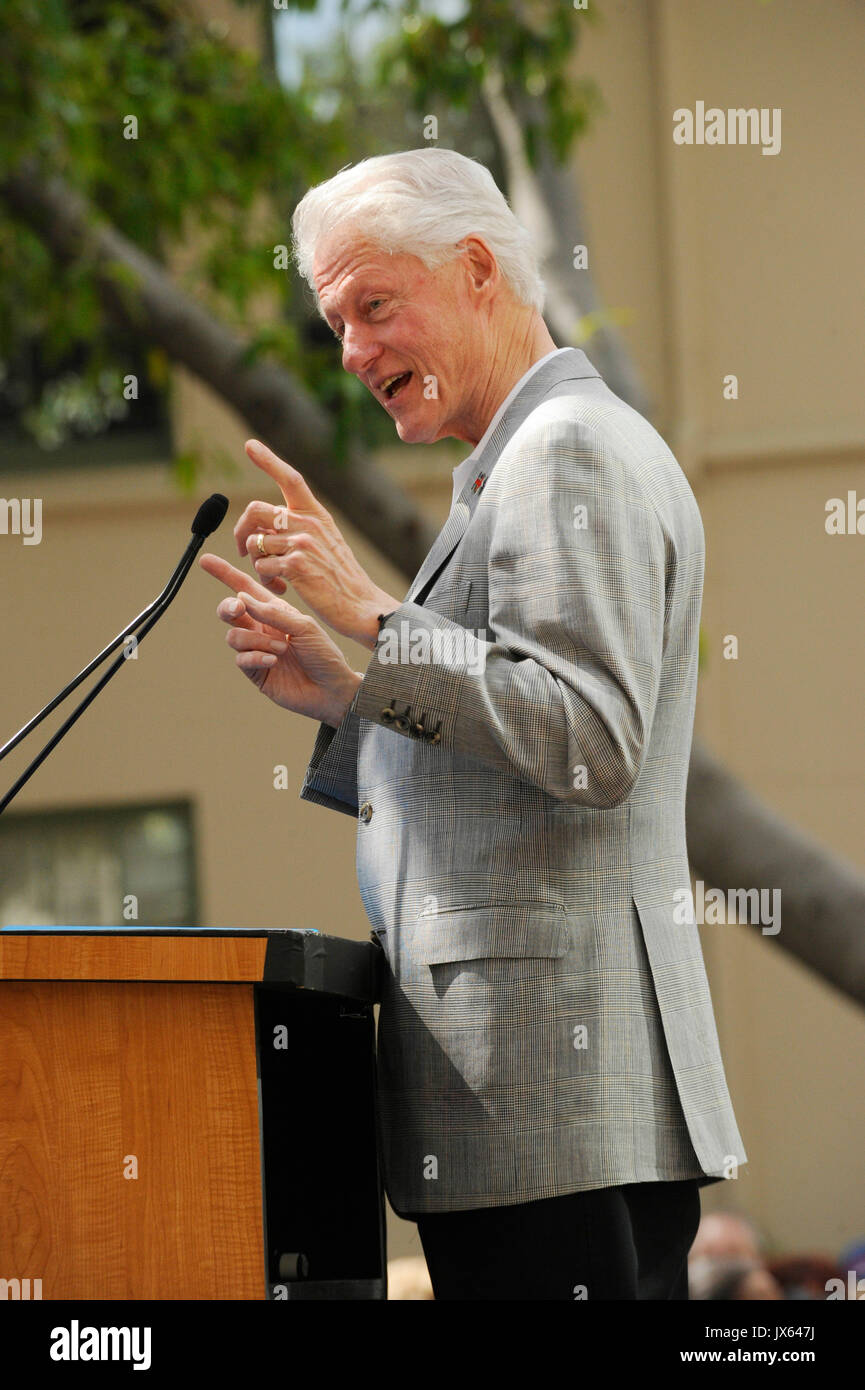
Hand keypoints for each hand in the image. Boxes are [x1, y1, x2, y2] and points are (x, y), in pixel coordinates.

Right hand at [199, 552, 362, 728]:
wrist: (332, 688)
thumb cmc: (324, 654)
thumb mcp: (303, 626)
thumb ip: (272, 612)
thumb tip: (241, 597)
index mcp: (274, 611)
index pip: (245, 588)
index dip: (225, 574)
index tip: (205, 560)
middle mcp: (262, 628)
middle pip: (229, 611)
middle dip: (229, 607)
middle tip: (239, 608)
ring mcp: (256, 650)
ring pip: (234, 636)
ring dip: (257, 639)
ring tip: (282, 648)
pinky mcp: (255, 672)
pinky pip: (241, 659)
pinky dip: (256, 657)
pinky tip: (273, 661)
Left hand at [234, 439, 399, 648]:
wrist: (359, 604)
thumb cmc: (340, 577)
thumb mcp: (326, 542)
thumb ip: (298, 528)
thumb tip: (262, 528)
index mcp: (316, 514)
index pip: (291, 479)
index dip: (268, 460)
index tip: (249, 445)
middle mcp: (308, 523)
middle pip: (255, 510)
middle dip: (240, 529)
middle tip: (242, 549)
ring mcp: (302, 543)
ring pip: (255, 542)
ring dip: (255, 562)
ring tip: (273, 576)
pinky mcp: (296, 566)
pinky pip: (261, 566)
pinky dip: (266, 578)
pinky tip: (282, 587)